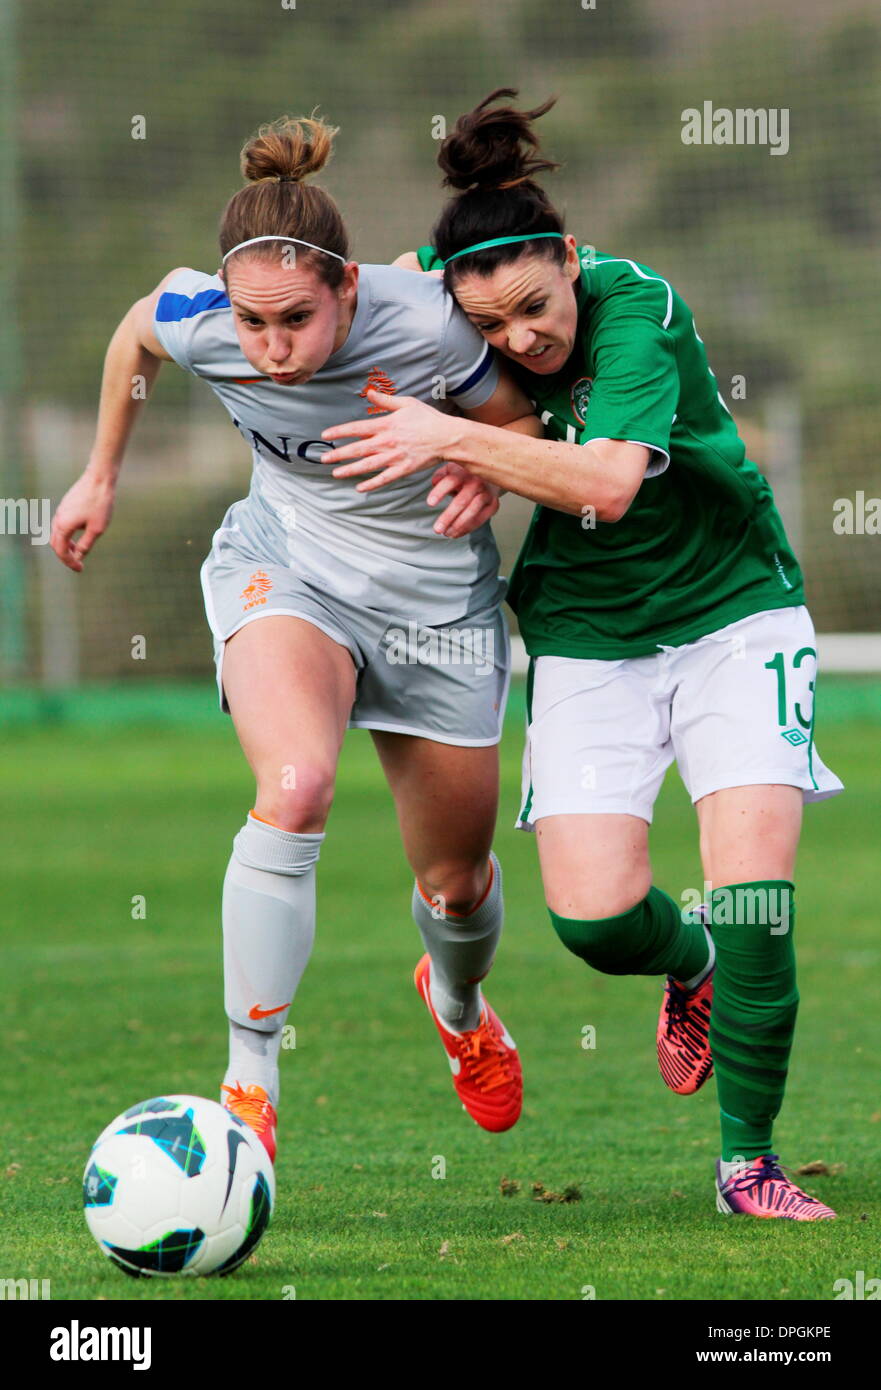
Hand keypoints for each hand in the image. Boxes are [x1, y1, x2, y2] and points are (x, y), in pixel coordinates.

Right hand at [50, 466, 115, 570]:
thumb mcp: (97, 529)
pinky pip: (62, 524)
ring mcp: (61, 510)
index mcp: (63, 526)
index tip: (80, 569)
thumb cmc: (100, 504)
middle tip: (78, 564)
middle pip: (56, 543)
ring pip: (58, 533)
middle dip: (66, 555)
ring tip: (79, 552)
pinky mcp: (66, 505)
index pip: (62, 551)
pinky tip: (80, 535)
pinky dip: (68, 534)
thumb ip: (86, 544)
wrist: (99, 478)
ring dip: (66, 545)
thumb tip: (79, 556)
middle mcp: (58, 518)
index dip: (70, 562)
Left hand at [321, 388, 461, 491]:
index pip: (356, 428)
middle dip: (338, 454)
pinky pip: (384, 478)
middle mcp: (387, 442)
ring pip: (367, 465)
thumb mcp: (406, 403)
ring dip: (350, 470)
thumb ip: (385, 400)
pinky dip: (371, 484)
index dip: (339, 431)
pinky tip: (360, 488)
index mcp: (386, 424)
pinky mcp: (403, 469)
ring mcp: (394, 457)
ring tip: (336, 473)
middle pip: (357, 449)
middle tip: (323, 458)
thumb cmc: (428, 418)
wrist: (446, 437)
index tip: (326, 435)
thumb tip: (369, 393)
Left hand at [428, 463, 500, 537]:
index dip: (440, 492)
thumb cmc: (464, 474)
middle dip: (448, 516)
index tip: (429, 503)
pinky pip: (480, 520)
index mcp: (464, 472)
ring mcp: (486, 494)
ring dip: (458, 525)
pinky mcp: (493, 505)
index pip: (451, 481)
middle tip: (437, 529)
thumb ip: (440, 474)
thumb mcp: (451, 470)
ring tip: (446, 534)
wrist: (490, 475)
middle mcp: (477, 482)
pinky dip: (467, 529)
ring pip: (472, 512)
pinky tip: (456, 534)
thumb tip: (434, 481)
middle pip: (461, 501)